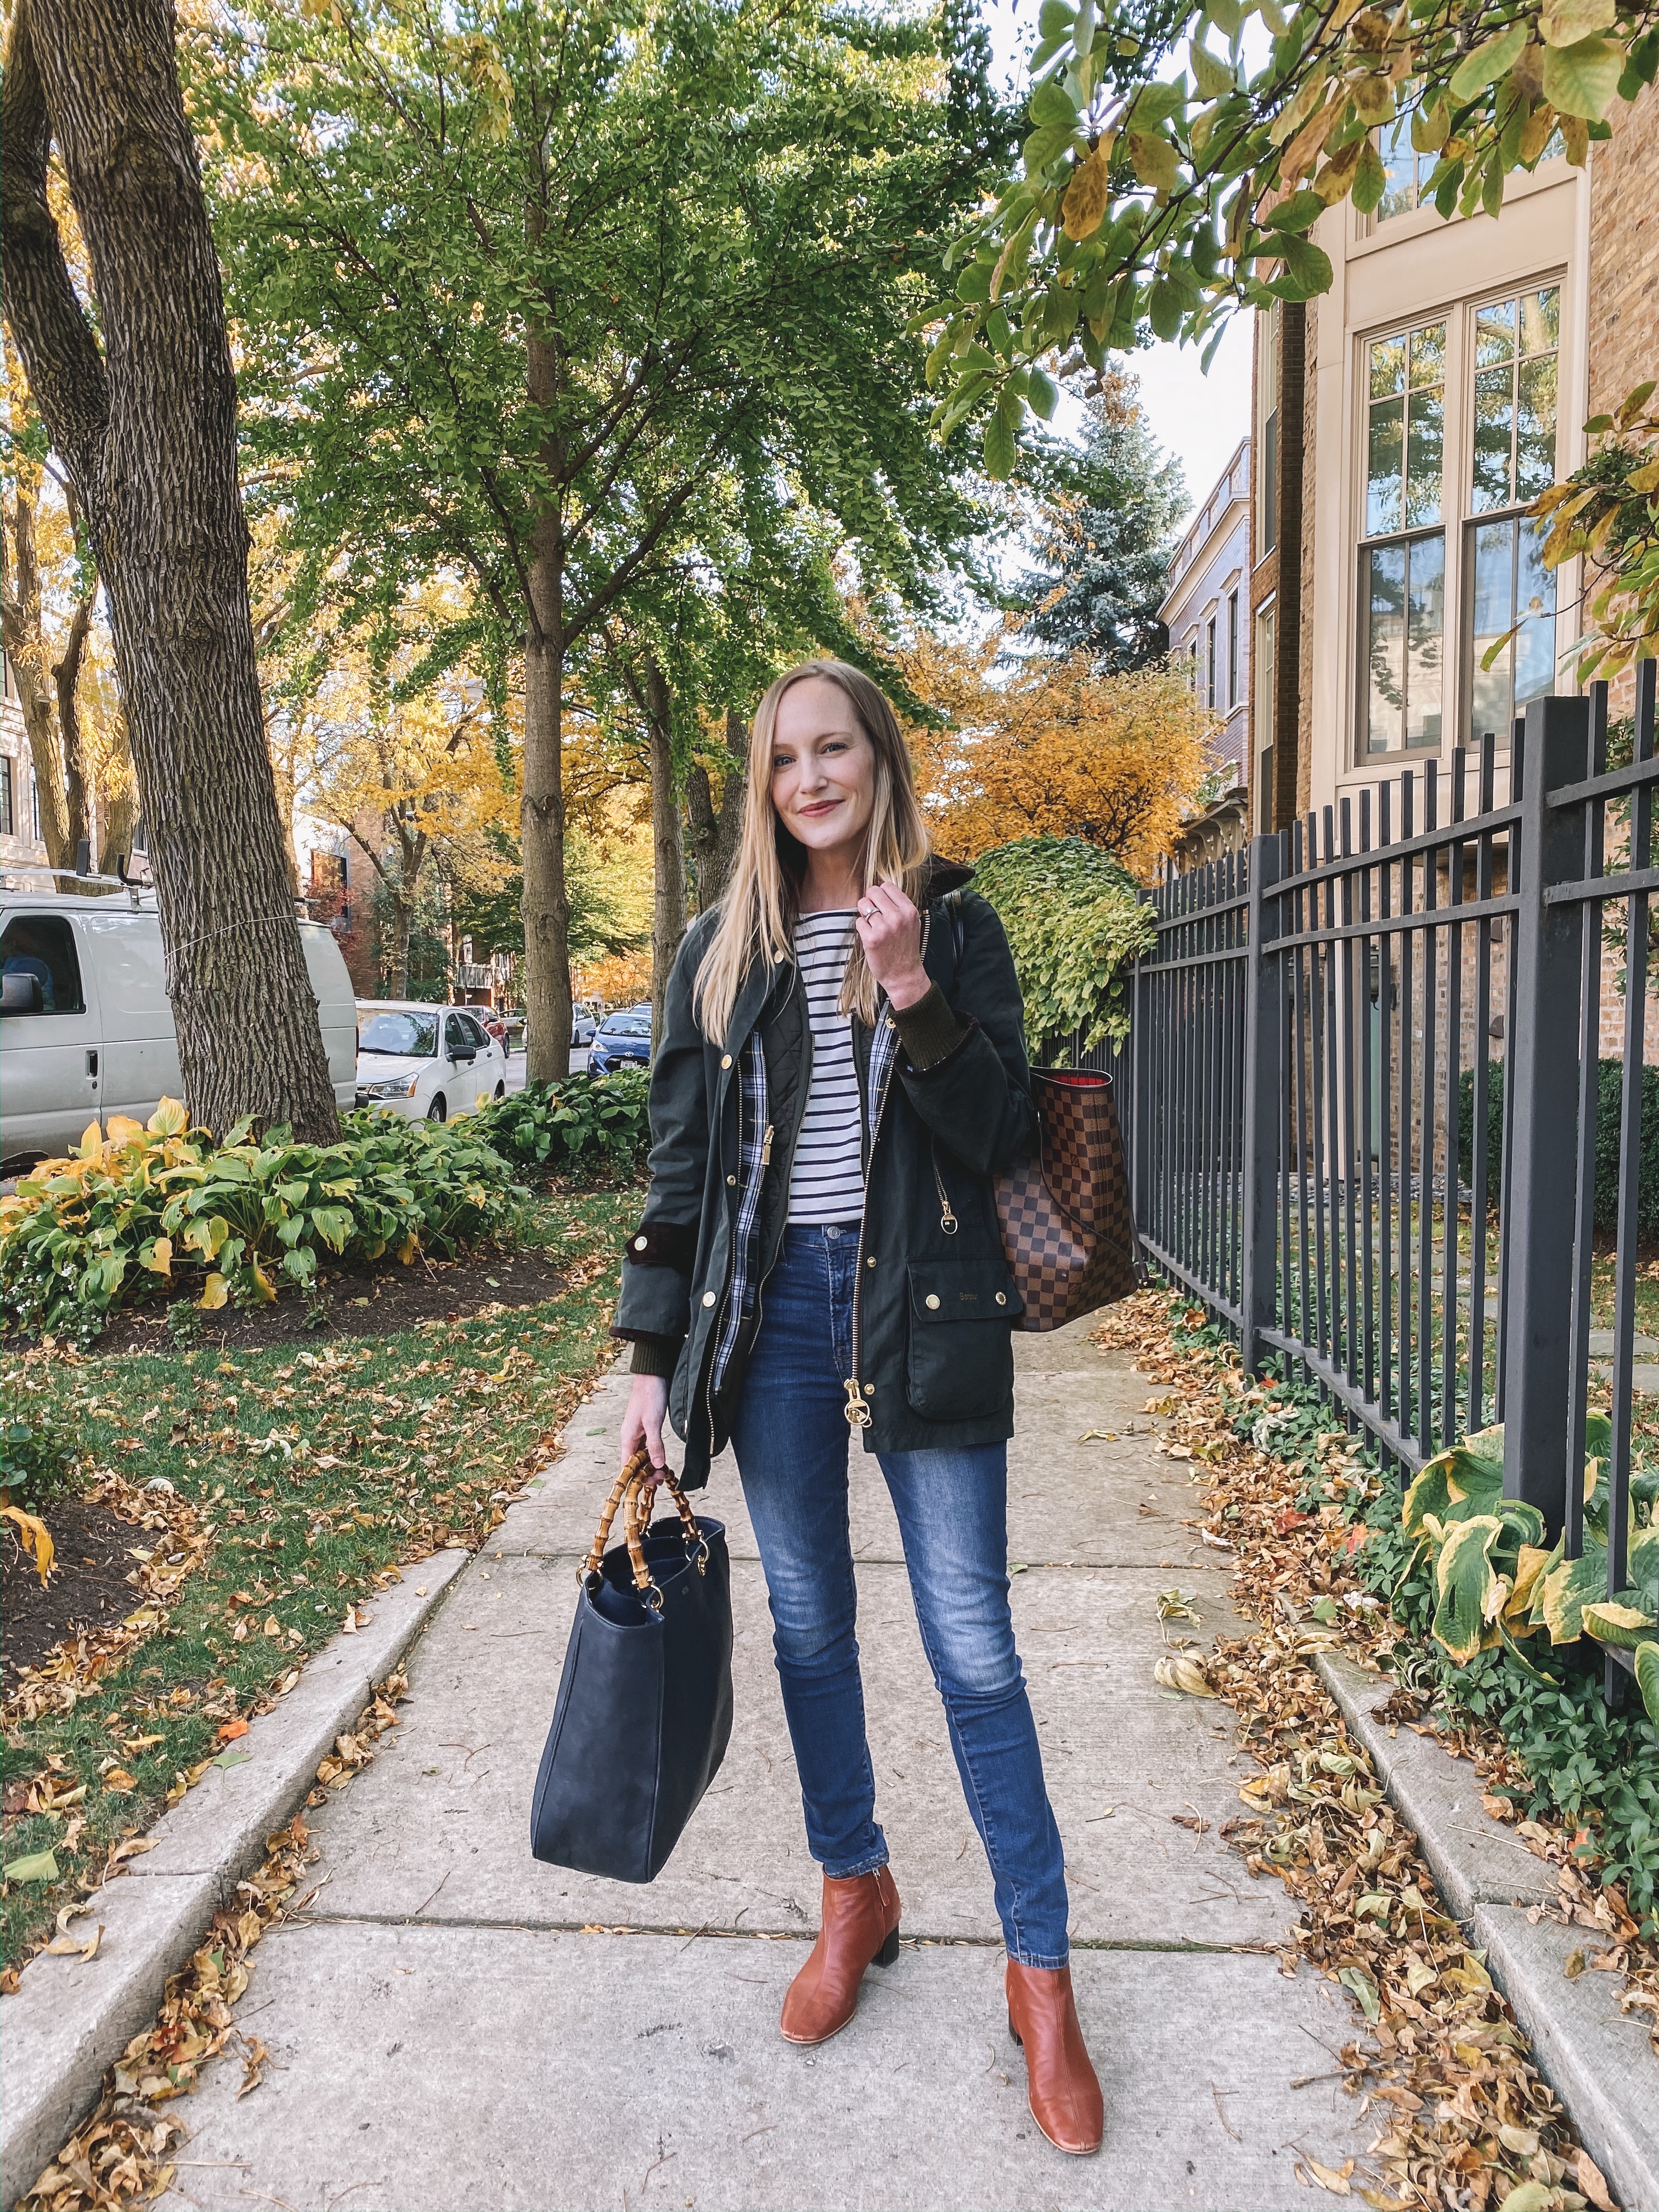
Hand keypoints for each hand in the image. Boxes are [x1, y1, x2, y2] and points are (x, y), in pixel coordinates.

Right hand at [620, 1375, 668, 1505]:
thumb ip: (655, 1444)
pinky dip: (654, 1455)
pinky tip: (662, 1460)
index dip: (636, 1477)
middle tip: (661, 1479)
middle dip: (645, 1473)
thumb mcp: (653, 1422)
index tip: (650, 1484)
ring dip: (651, 1465)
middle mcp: (630, 1437)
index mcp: (627, 1437)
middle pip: (634, 1463)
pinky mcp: (646, 1428)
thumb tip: (658, 1465)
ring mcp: (638, 1433)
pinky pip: (648, 1447)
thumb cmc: (650, 1395)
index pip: (627, 1465)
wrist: (653, 1376)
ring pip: (642, 1456)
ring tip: (664, 1473)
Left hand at [855, 879, 928, 1009]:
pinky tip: (870, 936)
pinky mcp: (870, 939)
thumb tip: (880, 889)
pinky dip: (862, 928)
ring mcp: (883, 928)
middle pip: (873, 892)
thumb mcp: (911, 923)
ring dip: (865, 914)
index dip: (881, 894)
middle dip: (871, 901)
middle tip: (874, 914)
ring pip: (863, 905)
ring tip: (873, 926)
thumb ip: (899, 906)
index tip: (881, 903)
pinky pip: (858, 921)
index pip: (887, 886)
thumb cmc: (905, 948)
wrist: (903, 974)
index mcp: (909, 911)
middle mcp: (897, 917)